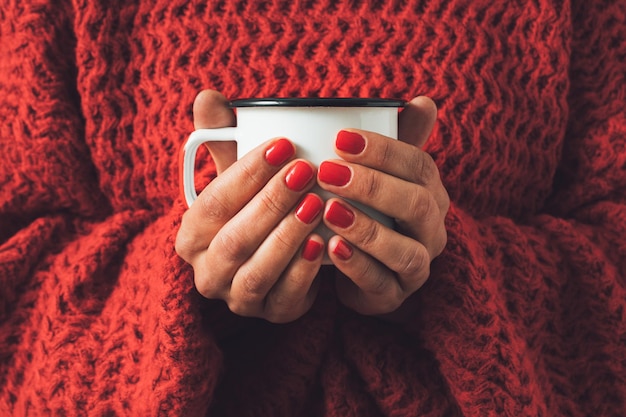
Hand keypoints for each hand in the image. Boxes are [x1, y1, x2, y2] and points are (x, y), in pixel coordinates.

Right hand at [176, 90, 325, 322]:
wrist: (274, 258)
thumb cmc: (252, 208)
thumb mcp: (236, 175)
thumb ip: (221, 139)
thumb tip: (208, 96)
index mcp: (191, 235)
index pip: (213, 202)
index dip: (246, 173)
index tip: (282, 144)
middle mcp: (207, 272)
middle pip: (234, 239)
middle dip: (271, 203)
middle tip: (306, 170)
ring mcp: (238, 298)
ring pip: (258, 271)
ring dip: (288, 237)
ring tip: (318, 204)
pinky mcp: (272, 314)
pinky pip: (286, 298)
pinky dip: (305, 272)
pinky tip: (324, 244)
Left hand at [317, 97, 448, 315]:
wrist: (364, 269)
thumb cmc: (372, 212)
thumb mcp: (383, 176)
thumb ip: (397, 141)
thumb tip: (424, 101)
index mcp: (431, 193)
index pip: (420, 166)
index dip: (384, 151)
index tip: (340, 137)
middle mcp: (432, 230)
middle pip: (417, 206)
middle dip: (373, 185)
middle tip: (327, 171)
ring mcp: (417, 267)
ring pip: (405, 250)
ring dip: (366, 229)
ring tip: (329, 210)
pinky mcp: (395, 296)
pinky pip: (381, 284)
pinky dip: (356, 266)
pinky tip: (330, 248)